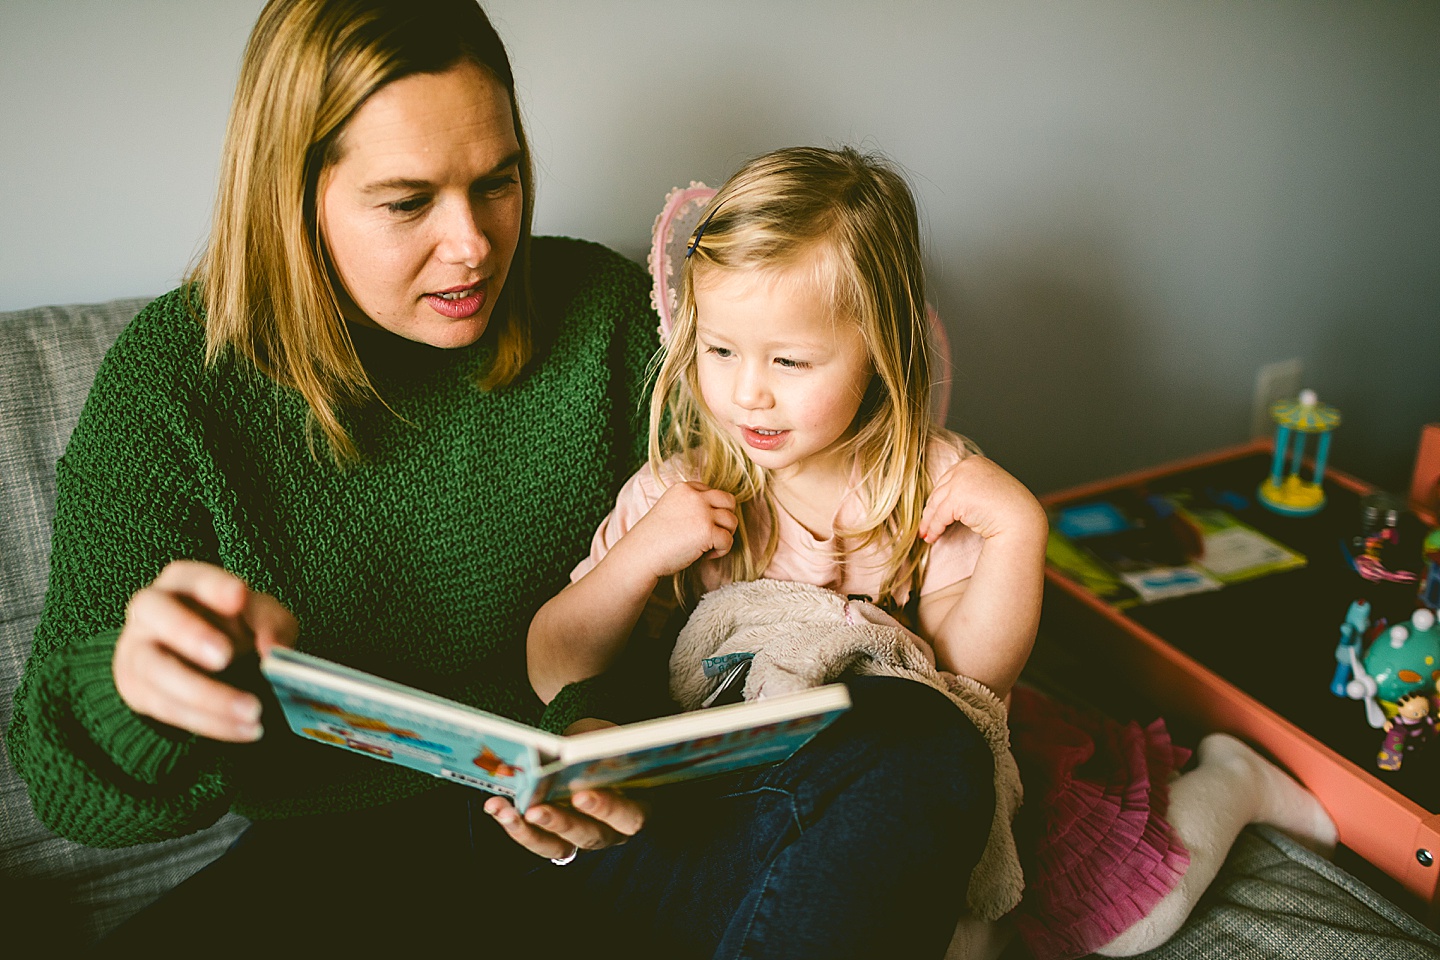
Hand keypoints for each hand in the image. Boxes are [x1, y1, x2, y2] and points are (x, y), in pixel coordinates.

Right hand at [113, 560, 297, 741]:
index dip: (214, 586)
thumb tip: (273, 651)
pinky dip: (209, 722)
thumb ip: (271, 625)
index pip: (193, 576)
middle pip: (156, 613)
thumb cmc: (234, 627)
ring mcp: (136, 650)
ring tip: (252, 710)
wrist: (199, 661)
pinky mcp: (137, 690)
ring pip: (157, 670)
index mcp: (183, 582)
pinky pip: (167, 708)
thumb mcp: (262, 617)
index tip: (240, 596)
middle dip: (189, 633)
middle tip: (224, 656)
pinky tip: (244, 728)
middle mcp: (150, 610)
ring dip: (205, 694)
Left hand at [483, 718, 645, 858]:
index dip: (607, 809)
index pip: (630, 817)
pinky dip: (516, 826)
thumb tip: (574, 749)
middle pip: (591, 837)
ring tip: (505, 811)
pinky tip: (496, 806)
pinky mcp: (560, 841)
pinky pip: (540, 842)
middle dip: (561, 823)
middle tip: (535, 810)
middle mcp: (615, 831)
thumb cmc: (605, 743)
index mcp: (639, 805)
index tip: (581, 795)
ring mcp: (586, 839)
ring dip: (529, 831)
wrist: (592, 748)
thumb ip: (599, 746)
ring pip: (560, 848)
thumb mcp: (606, 739)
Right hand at [621, 481, 736, 579]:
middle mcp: (695, 496)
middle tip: (712, 535)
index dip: (711, 511)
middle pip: (729, 502)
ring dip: (724, 536)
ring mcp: (702, 513)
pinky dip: (721, 550)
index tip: (698, 527)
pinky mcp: (707, 531)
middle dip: (725, 519)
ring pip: (732, 521)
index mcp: (684, 488)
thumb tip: (719, 514)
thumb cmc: (654, 539)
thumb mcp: (671, 509)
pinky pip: (728, 540)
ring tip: (707, 547)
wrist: (641, 555)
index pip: (713, 493)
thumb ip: (692, 505)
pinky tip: (704, 556)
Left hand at [918, 455, 1046, 544]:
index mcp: (975, 462)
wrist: (1022, 520)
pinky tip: (932, 538)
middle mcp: (966, 467)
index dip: (939, 497)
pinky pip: (939, 516)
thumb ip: (972, 488)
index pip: (949, 479)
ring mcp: (961, 480)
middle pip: (940, 490)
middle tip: (925, 525)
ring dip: (929, 521)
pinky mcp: (957, 498)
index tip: (932, 510)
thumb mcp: (989, 489)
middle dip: (930, 510)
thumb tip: (951, 502)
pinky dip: (934, 528)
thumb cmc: (1011, 509)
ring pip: (936, 504)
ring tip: (925, 534)